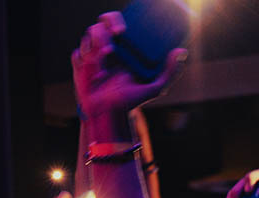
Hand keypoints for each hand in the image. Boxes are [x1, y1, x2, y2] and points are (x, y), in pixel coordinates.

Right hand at [72, 12, 186, 119]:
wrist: (110, 115)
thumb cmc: (131, 101)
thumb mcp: (154, 88)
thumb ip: (169, 72)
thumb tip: (181, 51)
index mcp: (121, 47)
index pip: (114, 22)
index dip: (114, 19)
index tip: (122, 31)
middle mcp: (105, 48)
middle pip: (100, 24)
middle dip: (104, 26)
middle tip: (116, 36)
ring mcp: (91, 56)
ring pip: (87, 37)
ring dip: (95, 44)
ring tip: (104, 59)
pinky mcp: (80, 66)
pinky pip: (77, 55)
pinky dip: (83, 59)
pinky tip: (93, 70)